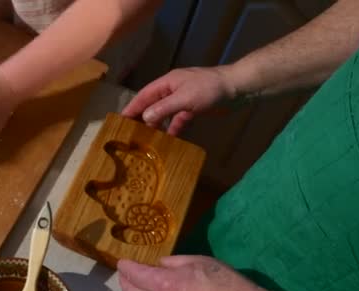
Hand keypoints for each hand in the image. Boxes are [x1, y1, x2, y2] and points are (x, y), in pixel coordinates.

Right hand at [121, 66, 237, 134]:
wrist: (238, 88)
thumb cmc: (209, 89)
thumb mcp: (184, 98)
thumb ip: (163, 108)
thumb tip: (145, 118)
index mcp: (167, 83)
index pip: (144, 95)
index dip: (132, 107)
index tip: (120, 120)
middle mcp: (173, 90)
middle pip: (152, 105)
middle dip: (142, 118)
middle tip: (131, 134)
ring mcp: (184, 100)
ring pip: (165, 114)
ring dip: (157, 125)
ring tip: (147, 140)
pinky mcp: (194, 109)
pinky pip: (179, 120)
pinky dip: (174, 129)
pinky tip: (170, 140)